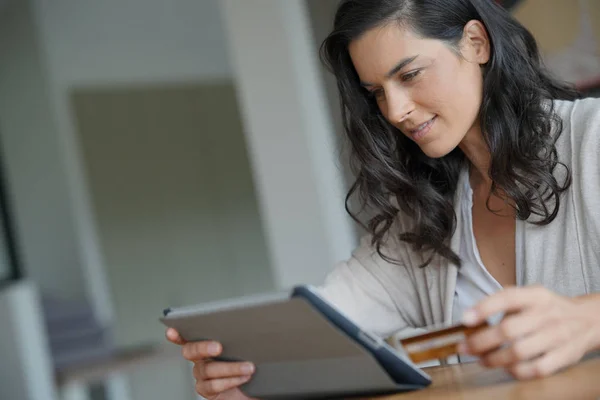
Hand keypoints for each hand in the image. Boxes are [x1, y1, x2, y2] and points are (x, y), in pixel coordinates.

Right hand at [166, 328, 257, 399]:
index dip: (177, 334)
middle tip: (219, 347)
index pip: (186, 336)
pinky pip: (213, 385)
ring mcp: (201, 375)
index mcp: (204, 344)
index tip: (172, 331)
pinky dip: (230, 381)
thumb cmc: (246, 362)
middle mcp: (199, 359)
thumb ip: (236, 337)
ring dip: (230, 368)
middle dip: (203, 347)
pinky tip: (243, 377)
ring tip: (248, 367)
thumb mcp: (243, 347)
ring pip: (207, 369)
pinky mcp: (206, 389)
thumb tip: (245, 325)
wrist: (253, 386)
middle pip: (191, 351)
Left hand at [459, 286, 599, 379]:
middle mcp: (546, 314)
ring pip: (519, 352)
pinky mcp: (564, 357)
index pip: (508, 297)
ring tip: (481, 359)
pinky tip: (506, 368)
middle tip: (464, 347)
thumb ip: (504, 303)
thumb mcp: (530, 296)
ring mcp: (557, 336)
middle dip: (481, 341)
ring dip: (494, 359)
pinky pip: (536, 369)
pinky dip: (516, 371)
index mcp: (535, 295)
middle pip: (509, 330)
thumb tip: (472, 319)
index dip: (484, 308)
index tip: (465, 319)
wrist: (589, 320)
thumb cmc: (548, 309)